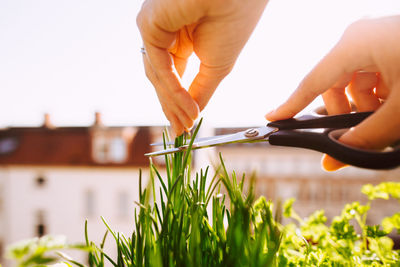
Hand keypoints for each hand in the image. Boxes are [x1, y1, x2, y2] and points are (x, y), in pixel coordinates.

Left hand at [137, 0, 267, 134]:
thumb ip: (201, 92)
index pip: (174, 76)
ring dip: (173, 104)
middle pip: (162, 79)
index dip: (179, 103)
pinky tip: (188, 111)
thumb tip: (193, 115)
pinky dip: (173, 91)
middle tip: (181, 132)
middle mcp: (165, 33)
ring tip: (186, 125)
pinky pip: (159, 66)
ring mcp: (155, 28)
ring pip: (158, 76)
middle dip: (172, 108)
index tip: (185, 126)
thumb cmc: (234, 21)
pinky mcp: (149, 24)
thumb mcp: (217, 67)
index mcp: (181, 38)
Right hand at [266, 16, 399, 170]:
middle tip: (356, 133)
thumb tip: (333, 157)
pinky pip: (370, 77)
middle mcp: (360, 38)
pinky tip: (394, 104)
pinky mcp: (390, 47)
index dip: (290, 104)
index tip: (271, 117)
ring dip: (363, 106)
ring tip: (386, 117)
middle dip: (343, 112)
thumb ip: (365, 138)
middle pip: (332, 84)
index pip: (312, 81)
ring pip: (352, 83)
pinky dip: (377, 96)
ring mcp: (376, 41)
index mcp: (356, 44)